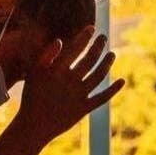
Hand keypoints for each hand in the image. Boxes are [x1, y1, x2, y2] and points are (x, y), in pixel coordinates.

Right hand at [17, 26, 124, 143]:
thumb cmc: (33, 97)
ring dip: (107, 63)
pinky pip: (102, 97)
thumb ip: (46, 56)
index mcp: (57, 71)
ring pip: (99, 75)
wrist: (33, 126)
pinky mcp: (84, 108)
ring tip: (112, 54)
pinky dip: (113, 90)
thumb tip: (60, 40)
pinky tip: (122, 81)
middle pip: (90, 59)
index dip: (84, 37)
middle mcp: (70, 81)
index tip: (92, 28)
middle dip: (99, 46)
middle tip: (103, 38)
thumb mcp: (34, 74)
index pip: (75, 49)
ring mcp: (78, 95)